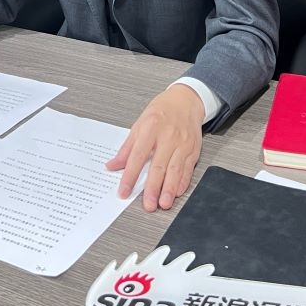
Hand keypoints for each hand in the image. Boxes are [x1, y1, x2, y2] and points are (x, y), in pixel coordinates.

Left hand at [106, 84, 203, 211]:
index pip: (137, 156)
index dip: (130, 175)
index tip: (124, 191)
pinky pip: (187, 169)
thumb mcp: (139, 124)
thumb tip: (112, 166)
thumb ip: (127, 148)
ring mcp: (182, 143)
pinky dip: (182, 182)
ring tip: (163, 203)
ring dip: (169, 188)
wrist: (186, 100)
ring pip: (175, 169)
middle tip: (148, 204)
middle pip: (159, 165)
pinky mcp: (193, 150)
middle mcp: (168, 136)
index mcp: (150, 128)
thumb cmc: (161, 111)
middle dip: (153, 187)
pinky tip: (176, 192)